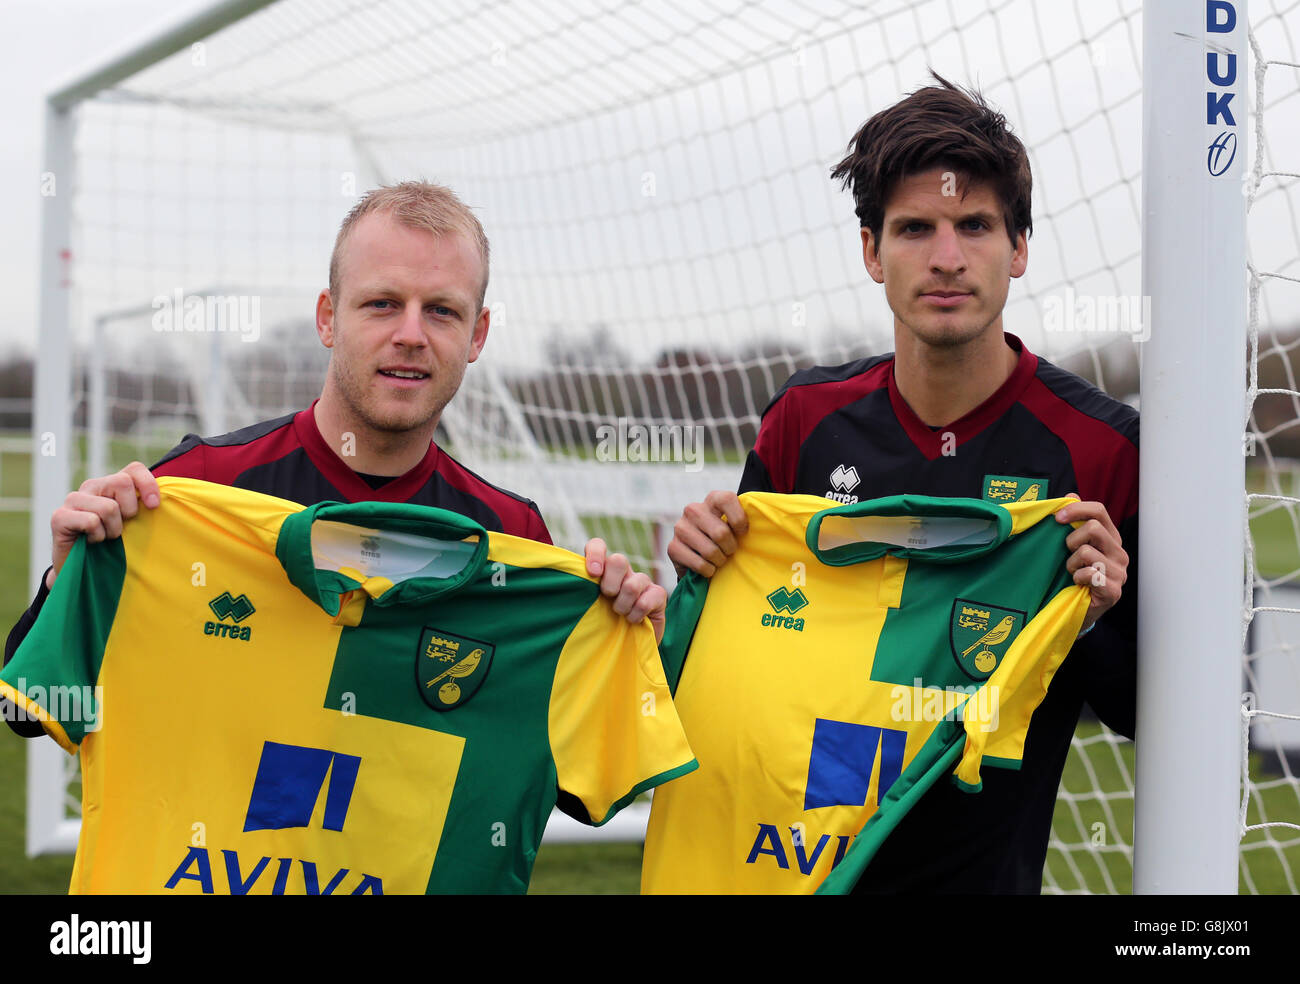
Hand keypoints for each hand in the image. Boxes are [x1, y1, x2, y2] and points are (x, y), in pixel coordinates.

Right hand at [47, 462, 159, 588]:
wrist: (83, 570)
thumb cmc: (114, 545)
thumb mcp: (134, 523)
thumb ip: (144, 507)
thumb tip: (165, 501)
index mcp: (110, 484)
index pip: (133, 469)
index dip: (148, 484)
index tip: (154, 506)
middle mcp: (91, 487)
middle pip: (121, 482)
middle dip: (128, 510)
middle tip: (120, 527)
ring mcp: (73, 499)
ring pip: (109, 507)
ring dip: (112, 530)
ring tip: (104, 537)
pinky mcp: (59, 516)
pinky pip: (91, 521)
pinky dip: (97, 537)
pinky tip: (90, 542)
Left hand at [584, 538, 667, 643]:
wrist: (625, 647)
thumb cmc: (600, 627)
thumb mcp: (584, 610)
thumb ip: (575, 596)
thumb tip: (556, 590)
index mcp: (602, 570)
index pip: (598, 545)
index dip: (596, 554)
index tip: (593, 574)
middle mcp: (622, 572)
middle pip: (618, 560)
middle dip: (610, 584)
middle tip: (607, 599)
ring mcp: (641, 581)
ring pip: (632, 584)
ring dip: (623, 605)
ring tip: (620, 615)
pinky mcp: (658, 594)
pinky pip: (647, 599)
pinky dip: (636, 614)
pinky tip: (634, 621)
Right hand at [666, 490, 749, 577]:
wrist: (700, 557)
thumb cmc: (726, 539)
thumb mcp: (736, 525)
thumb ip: (745, 520)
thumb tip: (767, 519)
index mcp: (712, 499)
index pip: (727, 499)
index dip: (739, 520)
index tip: (742, 533)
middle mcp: (693, 509)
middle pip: (720, 532)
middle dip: (730, 548)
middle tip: (729, 552)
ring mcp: (680, 527)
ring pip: (710, 551)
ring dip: (719, 561)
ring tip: (719, 560)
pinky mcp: (672, 547)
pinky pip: (699, 564)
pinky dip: (708, 570)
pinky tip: (708, 567)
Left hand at [1054, 494, 1127, 633]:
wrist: (1079, 608)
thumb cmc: (1077, 574)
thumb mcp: (1074, 546)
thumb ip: (1075, 521)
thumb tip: (1071, 494)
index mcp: (1111, 538)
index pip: (1099, 511)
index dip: (1076, 509)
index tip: (1057, 518)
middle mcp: (1120, 553)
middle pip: (1093, 528)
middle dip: (1071, 541)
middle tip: (1068, 555)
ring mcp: (1120, 572)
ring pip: (1086, 552)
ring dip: (1072, 564)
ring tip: (1074, 572)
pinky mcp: (1114, 590)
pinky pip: (1088, 574)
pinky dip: (1077, 578)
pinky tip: (1079, 584)